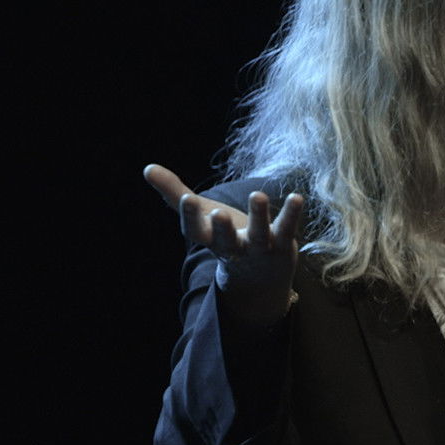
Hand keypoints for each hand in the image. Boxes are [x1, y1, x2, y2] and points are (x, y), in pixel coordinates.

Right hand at [144, 164, 304, 326]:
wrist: (259, 277)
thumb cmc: (224, 236)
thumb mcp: (200, 215)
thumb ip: (174, 193)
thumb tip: (147, 168)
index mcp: (209, 239)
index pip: (195, 231)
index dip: (190, 216)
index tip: (186, 199)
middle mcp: (232, 247)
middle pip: (225, 241)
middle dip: (221, 228)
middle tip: (218, 214)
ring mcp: (258, 249)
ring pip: (258, 235)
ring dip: (259, 217)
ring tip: (257, 195)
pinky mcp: (282, 246)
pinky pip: (287, 230)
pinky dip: (291, 215)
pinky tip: (297, 197)